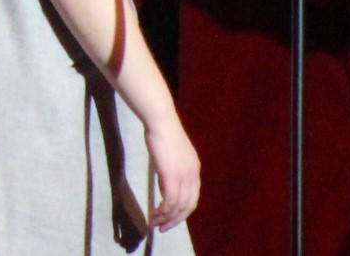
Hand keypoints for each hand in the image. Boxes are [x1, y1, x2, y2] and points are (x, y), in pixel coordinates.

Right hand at [147, 114, 202, 230]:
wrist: (161, 122)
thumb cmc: (162, 133)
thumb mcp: (171, 155)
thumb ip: (171, 171)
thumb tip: (165, 186)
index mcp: (195, 170)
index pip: (193, 198)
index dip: (182, 211)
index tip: (169, 218)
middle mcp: (193, 176)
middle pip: (188, 206)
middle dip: (175, 220)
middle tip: (162, 228)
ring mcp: (183, 176)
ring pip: (178, 206)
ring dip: (166, 218)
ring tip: (154, 223)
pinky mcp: (171, 176)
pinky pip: (170, 201)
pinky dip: (163, 211)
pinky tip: (154, 213)